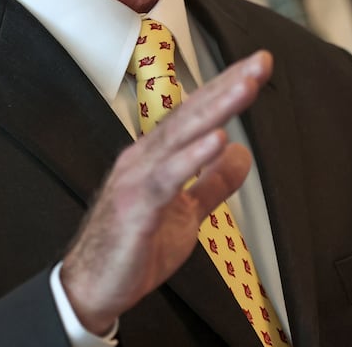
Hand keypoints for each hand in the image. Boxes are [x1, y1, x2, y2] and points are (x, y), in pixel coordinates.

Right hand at [60, 50, 271, 334]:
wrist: (91, 288)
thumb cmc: (133, 248)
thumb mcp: (187, 214)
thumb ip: (213, 183)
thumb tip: (241, 153)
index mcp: (157, 157)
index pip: (197, 114)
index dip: (226, 88)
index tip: (257, 68)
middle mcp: (145, 158)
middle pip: (191, 114)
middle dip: (227, 86)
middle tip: (260, 63)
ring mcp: (137, 179)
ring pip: (181, 136)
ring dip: (216, 109)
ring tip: (245, 87)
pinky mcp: (135, 207)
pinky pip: (167, 178)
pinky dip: (192, 157)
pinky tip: (216, 140)